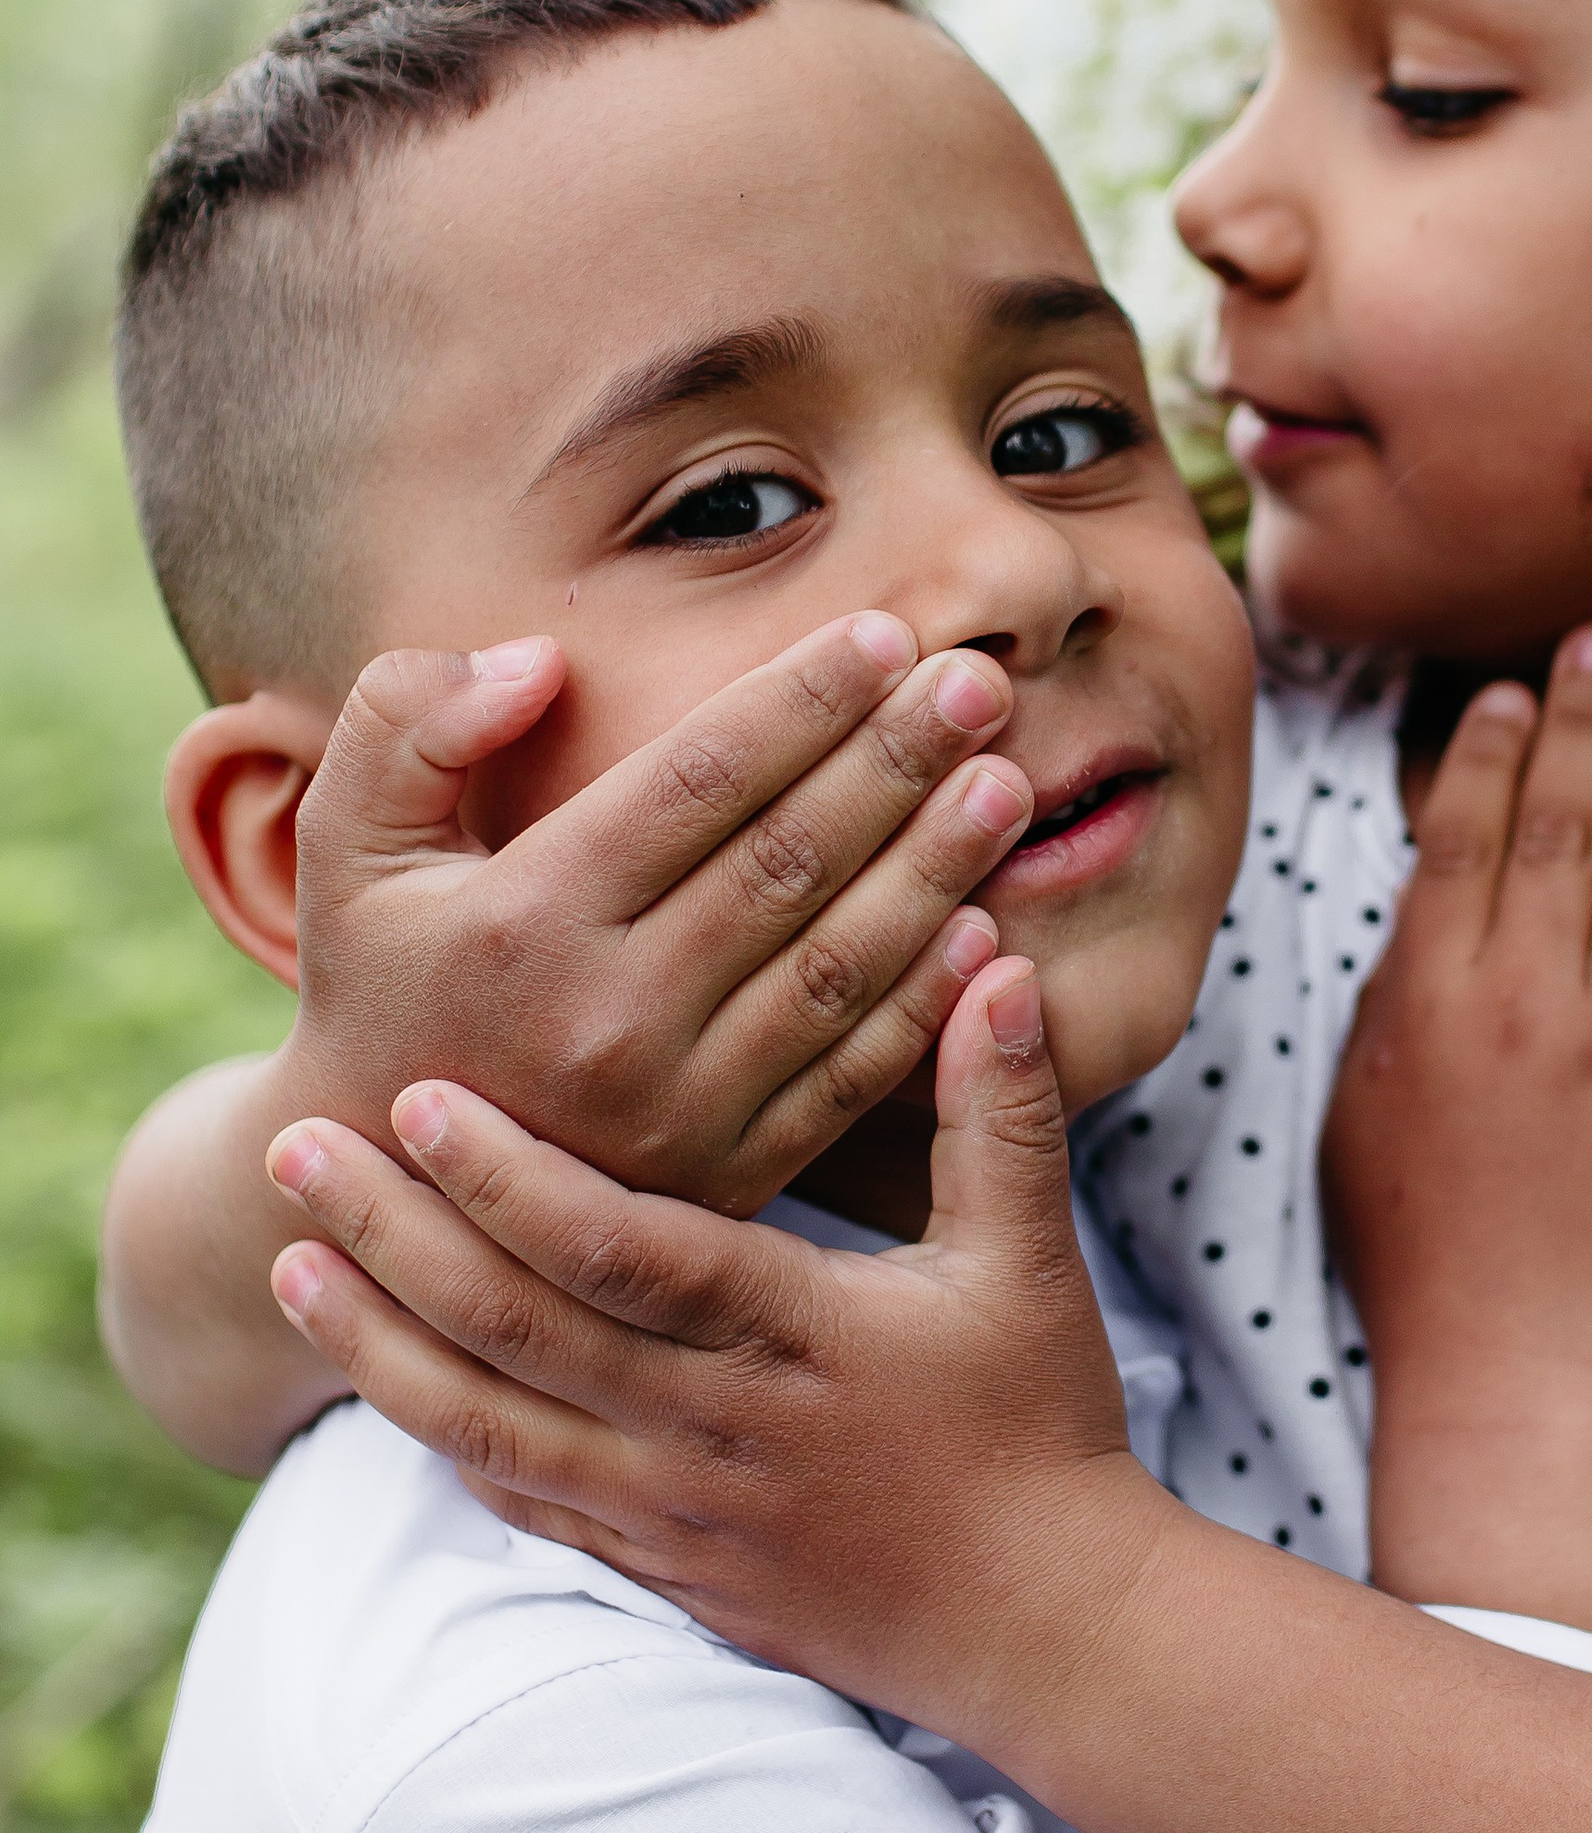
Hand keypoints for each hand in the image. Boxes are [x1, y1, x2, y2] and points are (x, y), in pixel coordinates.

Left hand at [260, 958, 1168, 1738]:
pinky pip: (521, 1503)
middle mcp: (712, 1428)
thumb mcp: (1031, 1260)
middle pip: (517, 1331)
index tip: (420, 1100)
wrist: (1036, 1621)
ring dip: (376, 1342)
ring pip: (489, 1427)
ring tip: (284, 1264)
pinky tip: (378, 1373)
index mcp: (795, 1335)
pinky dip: (440, 1437)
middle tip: (295, 1147)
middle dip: (392, 1237)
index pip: (623, 1253)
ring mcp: (674, 1510)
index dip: (512, 1179)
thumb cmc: (1037, 1423)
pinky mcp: (661, 1568)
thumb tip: (996, 965)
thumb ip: (1001, 1108)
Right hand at [278, 613, 1041, 1211]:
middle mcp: (611, 1019)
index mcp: (526, 920)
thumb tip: (539, 659)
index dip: (802, 702)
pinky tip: (984, 930)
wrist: (400, 1196)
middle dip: (898, 764)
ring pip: (840, 968)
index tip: (887, 636)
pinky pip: (850, 1080)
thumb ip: (407, 726)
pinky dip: (925, 1005)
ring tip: (1006, 785)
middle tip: (982, 683)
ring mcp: (680, 1110)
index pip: (698, 782)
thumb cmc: (382, 986)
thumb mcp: (343, 847)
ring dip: (935, 871)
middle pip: (791, 864)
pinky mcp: (730, 1177)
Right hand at [1323, 624, 1591, 1647]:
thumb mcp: (1365, 1109)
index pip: (1464, 839)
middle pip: (1563, 828)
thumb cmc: (1418, 1251)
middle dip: (1586, 722)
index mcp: (1434, 1001)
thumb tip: (1431, 899)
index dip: (1489, 750)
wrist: (1514, 1366)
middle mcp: (1530, 1005)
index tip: (1511, 685)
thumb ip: (1400, 997)